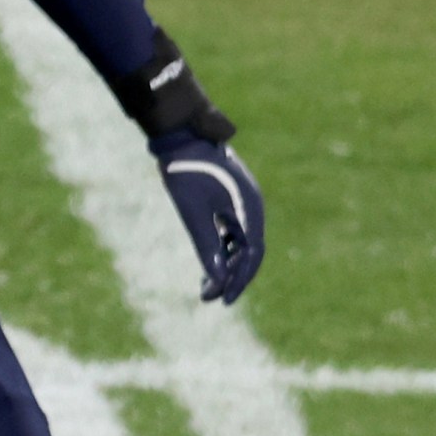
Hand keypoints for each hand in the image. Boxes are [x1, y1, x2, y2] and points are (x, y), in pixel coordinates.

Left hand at [150, 131, 265, 301]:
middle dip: (232, 276)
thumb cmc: (185, 171)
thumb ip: (206, 244)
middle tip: (211, 299)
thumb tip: (216, 279)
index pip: (252, 254)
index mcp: (250, 208)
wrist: (182, 134)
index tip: (222, 300)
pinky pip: (233, 230)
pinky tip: (210, 263)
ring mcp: (243, 201)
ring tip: (206, 287)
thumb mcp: (192, 212)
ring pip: (241, 242)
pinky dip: (224, 249)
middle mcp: (253, 206)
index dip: (239, 279)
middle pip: (249, 251)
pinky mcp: (230, 199)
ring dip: (227, 264)